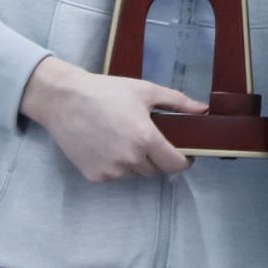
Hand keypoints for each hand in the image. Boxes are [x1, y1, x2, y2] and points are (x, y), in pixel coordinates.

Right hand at [19, 56, 205, 182]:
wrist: (64, 100)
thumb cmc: (106, 92)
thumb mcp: (146, 91)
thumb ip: (178, 102)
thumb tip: (203, 109)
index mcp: (146, 139)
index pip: (176, 165)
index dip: (185, 161)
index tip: (184, 153)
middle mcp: (130, 160)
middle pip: (156, 170)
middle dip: (159, 158)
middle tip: (151, 140)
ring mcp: (111, 171)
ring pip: (136, 174)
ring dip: (138, 162)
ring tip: (127, 139)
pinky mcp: (95, 176)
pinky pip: (116, 176)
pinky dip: (117, 166)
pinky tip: (109, 146)